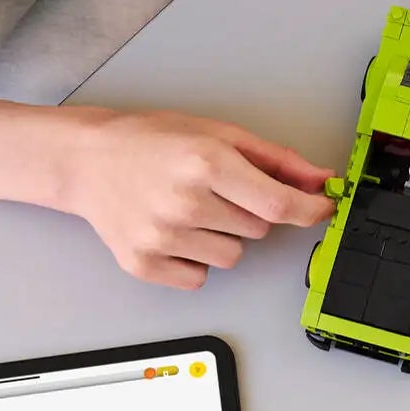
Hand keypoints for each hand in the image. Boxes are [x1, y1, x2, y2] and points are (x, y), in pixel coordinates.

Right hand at [57, 110, 333, 288]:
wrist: (86, 160)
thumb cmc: (149, 141)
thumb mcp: (216, 133)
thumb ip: (274, 159)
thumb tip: (320, 181)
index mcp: (206, 162)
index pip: (278, 204)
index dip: (310, 210)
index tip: (322, 209)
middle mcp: (185, 202)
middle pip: (259, 229)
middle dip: (247, 210)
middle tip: (213, 190)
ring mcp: (163, 237)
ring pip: (233, 256)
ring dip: (222, 236)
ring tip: (188, 209)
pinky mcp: (146, 264)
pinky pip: (201, 277)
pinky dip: (194, 258)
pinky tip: (172, 230)